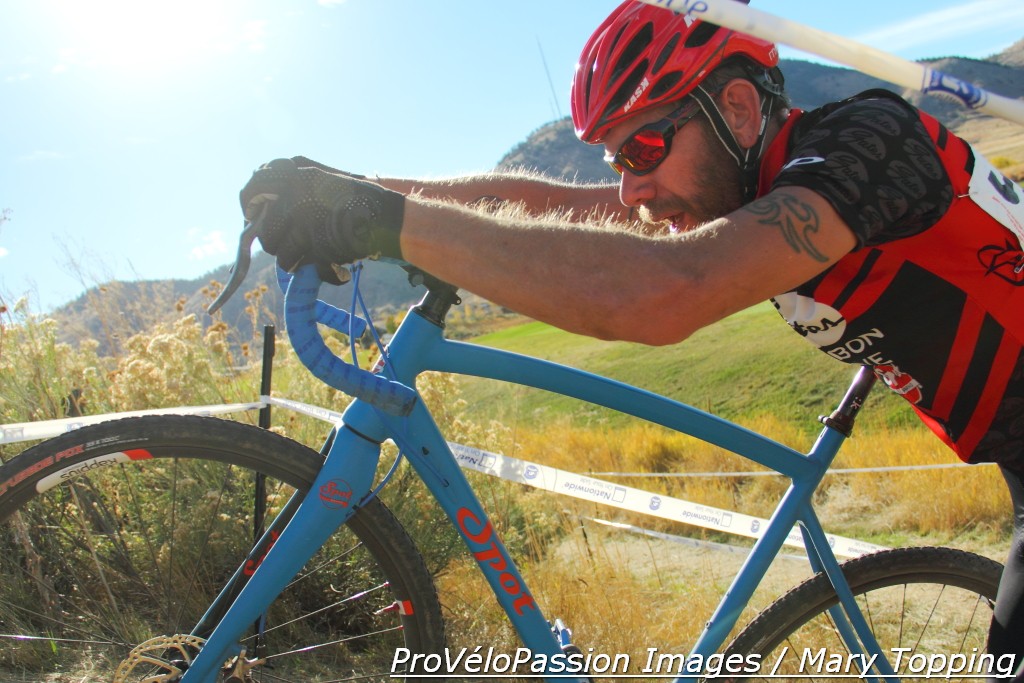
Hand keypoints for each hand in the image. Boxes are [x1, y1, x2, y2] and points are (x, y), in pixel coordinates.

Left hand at [239, 157, 404, 283]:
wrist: (390, 218)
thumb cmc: (359, 201)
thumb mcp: (323, 179)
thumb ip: (292, 189)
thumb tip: (257, 214)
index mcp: (296, 175)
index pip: (252, 189)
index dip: (249, 208)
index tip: (253, 218)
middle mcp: (296, 194)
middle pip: (266, 232)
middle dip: (279, 245)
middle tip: (299, 245)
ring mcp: (306, 219)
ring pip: (282, 255)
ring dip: (299, 260)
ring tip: (318, 255)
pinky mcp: (318, 244)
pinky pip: (305, 268)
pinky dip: (321, 271)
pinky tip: (335, 265)